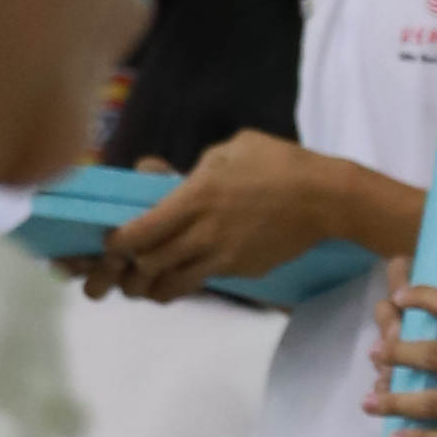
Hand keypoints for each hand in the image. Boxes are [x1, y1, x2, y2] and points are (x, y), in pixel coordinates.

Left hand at [85, 131, 380, 298]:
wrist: (327, 199)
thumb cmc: (279, 163)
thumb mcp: (232, 148)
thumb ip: (190, 166)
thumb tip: (155, 173)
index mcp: (196, 197)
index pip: (141, 230)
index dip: (117, 243)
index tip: (109, 244)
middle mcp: (205, 232)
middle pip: (149, 263)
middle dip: (126, 274)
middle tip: (115, 274)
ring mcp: (225, 256)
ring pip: (173, 284)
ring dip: (151, 288)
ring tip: (142, 287)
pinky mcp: (243, 271)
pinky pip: (204, 282)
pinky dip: (185, 285)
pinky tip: (179, 280)